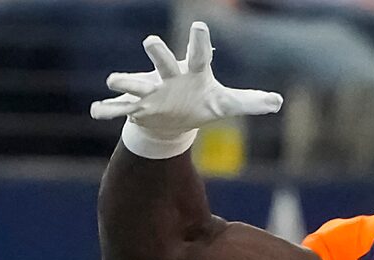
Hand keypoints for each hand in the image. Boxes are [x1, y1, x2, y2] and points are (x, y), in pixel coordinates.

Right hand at [91, 19, 282, 155]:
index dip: (199, 40)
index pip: (198, 54)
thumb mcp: (225, 104)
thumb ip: (249, 101)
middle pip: (163, 63)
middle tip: (150, 42)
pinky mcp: (137, 108)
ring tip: (113, 80)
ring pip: (136, 83)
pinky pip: (120, 108)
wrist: (174, 119)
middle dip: (157, 53)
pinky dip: (107, 110)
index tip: (199, 27)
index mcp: (192, 72)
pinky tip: (95, 111)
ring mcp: (151, 91)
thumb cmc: (200, 103)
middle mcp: (169, 77)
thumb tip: (278, 103)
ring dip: (125, 81)